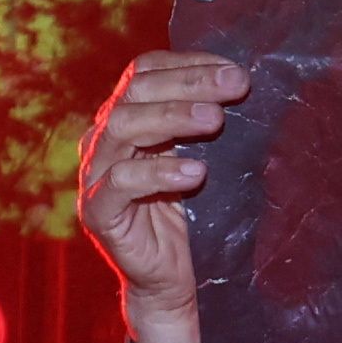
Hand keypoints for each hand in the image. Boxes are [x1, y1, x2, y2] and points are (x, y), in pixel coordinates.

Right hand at [76, 52, 242, 342]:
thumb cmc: (195, 213)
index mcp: (126, 116)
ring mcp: (95, 174)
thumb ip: (210, 121)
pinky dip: (159, 173)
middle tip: (235, 85)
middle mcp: (104, 138)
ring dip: (173, 117)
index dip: (187, 63)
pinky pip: (121, 183)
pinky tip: (195, 173)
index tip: (232, 68)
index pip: (145, 71)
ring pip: (123, 127)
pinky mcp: (97, 211)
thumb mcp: (206, 155)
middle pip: (135, 92)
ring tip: (215, 120)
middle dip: (188, 83)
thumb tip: (246, 80)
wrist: (176, 279)